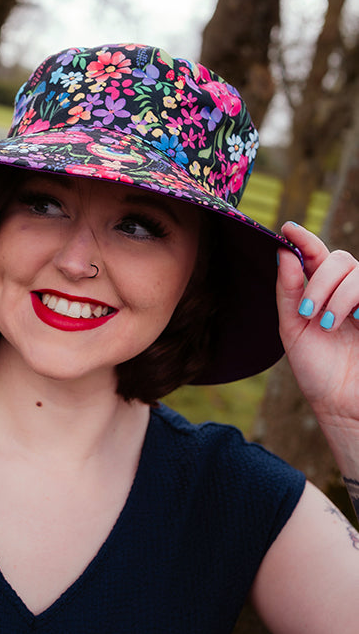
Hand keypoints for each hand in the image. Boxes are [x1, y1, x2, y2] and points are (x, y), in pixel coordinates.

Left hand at [277, 222, 358, 426]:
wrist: (342, 405)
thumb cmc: (317, 371)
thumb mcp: (293, 329)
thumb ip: (288, 291)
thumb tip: (283, 252)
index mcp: (322, 293)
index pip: (316, 256)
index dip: (304, 238)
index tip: (287, 228)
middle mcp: (347, 292)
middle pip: (338, 258)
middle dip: (318, 281)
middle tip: (308, 313)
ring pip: (356, 270)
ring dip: (336, 295)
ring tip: (327, 325)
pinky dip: (356, 299)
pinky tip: (357, 321)